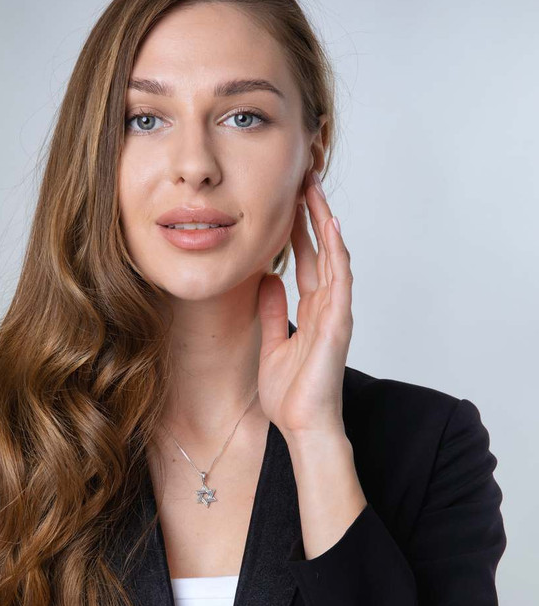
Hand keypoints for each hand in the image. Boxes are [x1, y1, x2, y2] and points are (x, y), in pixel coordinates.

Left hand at [256, 170, 353, 440]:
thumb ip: (272, 312)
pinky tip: (329, 227)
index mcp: (311, 311)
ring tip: (313, 190)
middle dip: (312, 214)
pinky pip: (339, 281)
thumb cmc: (290, 395)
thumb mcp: (271, 343)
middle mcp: (327, 306)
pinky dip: (336, 253)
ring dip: (324, 222)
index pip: (307, 259)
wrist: (303, 427)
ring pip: (334, 257)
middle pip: (322, 250)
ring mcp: (336, 313)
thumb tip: (267, 281)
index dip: (298, 229)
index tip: (288, 200)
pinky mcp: (338, 324)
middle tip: (303, 178)